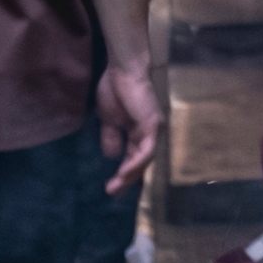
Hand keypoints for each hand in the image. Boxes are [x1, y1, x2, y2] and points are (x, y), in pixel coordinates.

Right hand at [99, 51, 165, 200]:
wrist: (121, 70)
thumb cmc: (115, 90)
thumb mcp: (109, 120)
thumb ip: (111, 138)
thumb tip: (111, 157)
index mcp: (139, 133)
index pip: (134, 159)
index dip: (124, 173)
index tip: (111, 187)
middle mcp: (150, 134)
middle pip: (140, 163)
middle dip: (126, 179)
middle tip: (111, 192)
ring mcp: (153, 130)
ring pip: (144, 160)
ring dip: (129, 175)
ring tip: (115, 186)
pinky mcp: (153, 125)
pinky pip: (146, 150)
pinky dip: (135, 163)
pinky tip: (123, 173)